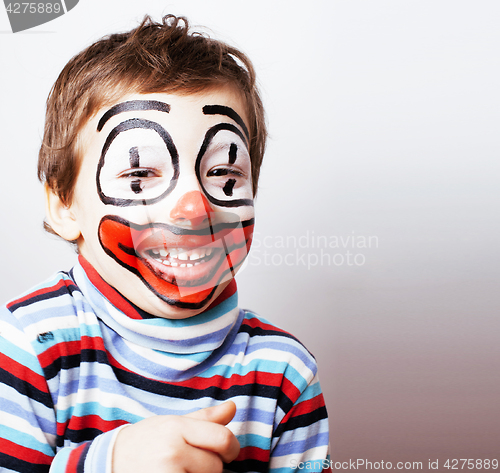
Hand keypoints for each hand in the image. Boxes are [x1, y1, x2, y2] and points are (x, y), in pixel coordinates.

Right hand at [112, 401, 239, 472]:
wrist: (111, 461)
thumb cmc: (147, 440)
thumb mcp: (173, 423)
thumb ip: (205, 418)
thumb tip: (233, 407)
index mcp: (177, 428)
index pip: (223, 439)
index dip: (231, 447)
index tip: (226, 451)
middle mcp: (172, 451)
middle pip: (216, 466)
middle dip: (211, 465)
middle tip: (191, 461)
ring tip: (180, 469)